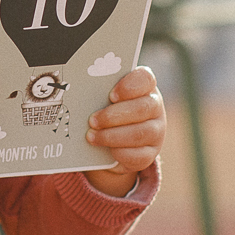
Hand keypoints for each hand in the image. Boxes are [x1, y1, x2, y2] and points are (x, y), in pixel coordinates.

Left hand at [83, 66, 163, 197]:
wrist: (117, 141)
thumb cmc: (110, 111)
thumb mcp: (106, 98)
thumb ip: (100, 92)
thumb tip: (78, 91)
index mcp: (144, 87)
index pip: (145, 79)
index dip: (129, 86)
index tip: (111, 95)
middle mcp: (154, 107)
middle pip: (142, 108)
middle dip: (113, 116)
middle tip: (92, 120)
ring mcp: (156, 131)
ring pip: (140, 133)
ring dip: (112, 136)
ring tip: (92, 136)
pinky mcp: (150, 153)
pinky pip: (139, 155)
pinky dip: (120, 153)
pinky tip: (107, 151)